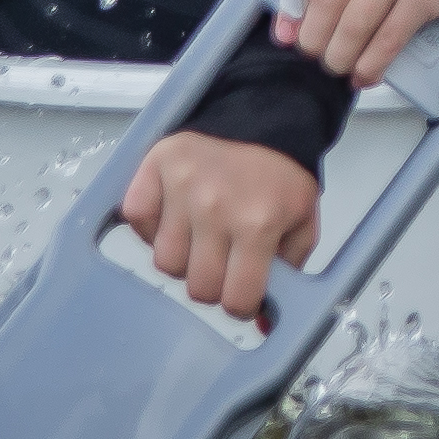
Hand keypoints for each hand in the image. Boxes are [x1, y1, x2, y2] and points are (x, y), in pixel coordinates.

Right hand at [122, 132, 319, 321]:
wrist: (266, 115)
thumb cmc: (282, 174)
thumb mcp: (302, 223)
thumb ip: (288, 274)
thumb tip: (261, 324)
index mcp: (258, 224)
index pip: (235, 300)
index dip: (240, 304)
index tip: (242, 292)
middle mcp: (216, 208)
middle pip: (197, 288)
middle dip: (213, 284)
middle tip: (223, 261)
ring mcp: (181, 186)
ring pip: (164, 263)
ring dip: (182, 258)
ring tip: (201, 235)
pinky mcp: (155, 166)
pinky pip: (136, 219)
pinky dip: (150, 226)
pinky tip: (175, 215)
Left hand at [278, 0, 438, 88]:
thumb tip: (287, 29)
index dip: (291, 3)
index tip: (289, 34)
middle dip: (316, 36)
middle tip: (317, 56)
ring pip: (356, 21)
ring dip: (341, 55)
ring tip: (339, 66)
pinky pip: (388, 37)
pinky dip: (371, 63)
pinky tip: (365, 75)